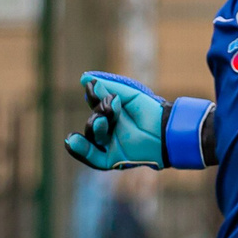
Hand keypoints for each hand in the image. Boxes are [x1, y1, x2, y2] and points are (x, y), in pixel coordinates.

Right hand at [63, 72, 212, 171]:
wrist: (166, 130)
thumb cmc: (151, 111)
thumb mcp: (128, 95)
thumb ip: (107, 87)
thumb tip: (84, 78)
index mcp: (115, 114)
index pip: (95, 105)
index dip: (93, 97)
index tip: (92, 88)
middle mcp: (111, 130)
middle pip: (93, 122)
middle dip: (99, 113)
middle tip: (111, 107)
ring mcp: (111, 145)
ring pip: (92, 137)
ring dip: (94, 127)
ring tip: (102, 121)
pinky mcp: (113, 159)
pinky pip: (92, 158)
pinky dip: (80, 150)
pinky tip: (71, 140)